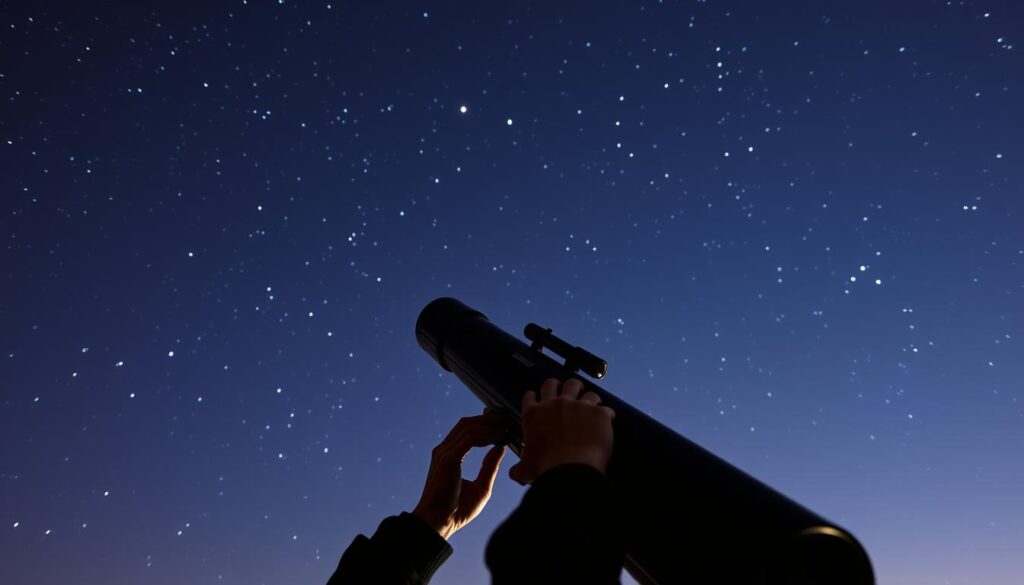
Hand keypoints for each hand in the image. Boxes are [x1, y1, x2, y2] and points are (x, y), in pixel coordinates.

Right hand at [412, 409, 507, 539]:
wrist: (439, 523)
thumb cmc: (457, 511)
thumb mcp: (481, 487)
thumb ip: (489, 466)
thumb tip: (500, 448)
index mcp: (449, 455)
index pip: (465, 428)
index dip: (483, 421)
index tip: (501, 422)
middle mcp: (444, 450)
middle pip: (466, 423)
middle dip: (487, 419)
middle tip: (506, 422)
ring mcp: (444, 453)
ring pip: (468, 427)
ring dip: (489, 426)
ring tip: (504, 431)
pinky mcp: (448, 459)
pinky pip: (469, 439)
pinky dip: (484, 436)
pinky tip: (497, 439)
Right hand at [508, 377, 614, 484]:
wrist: (570, 471)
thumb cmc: (546, 469)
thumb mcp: (525, 469)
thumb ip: (519, 468)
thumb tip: (515, 474)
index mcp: (534, 415)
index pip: (530, 396)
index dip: (535, 396)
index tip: (539, 399)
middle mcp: (554, 405)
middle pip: (553, 383)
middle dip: (559, 385)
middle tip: (566, 392)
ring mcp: (577, 406)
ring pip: (580, 387)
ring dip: (584, 394)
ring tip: (589, 401)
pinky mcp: (598, 413)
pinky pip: (604, 407)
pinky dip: (606, 413)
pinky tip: (607, 419)